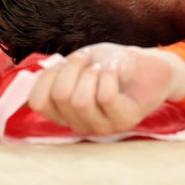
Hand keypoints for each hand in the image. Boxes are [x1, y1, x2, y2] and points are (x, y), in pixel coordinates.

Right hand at [27, 43, 184, 135]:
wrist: (152, 65)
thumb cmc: (112, 63)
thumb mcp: (77, 64)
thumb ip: (55, 74)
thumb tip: (33, 80)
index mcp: (65, 114)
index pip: (38, 102)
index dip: (48, 76)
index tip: (65, 62)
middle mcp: (81, 125)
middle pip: (60, 96)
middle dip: (73, 67)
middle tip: (90, 58)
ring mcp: (104, 126)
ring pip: (80, 100)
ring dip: (92, 72)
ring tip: (104, 66)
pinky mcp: (126, 120)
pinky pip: (106, 97)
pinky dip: (109, 75)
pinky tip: (116, 69)